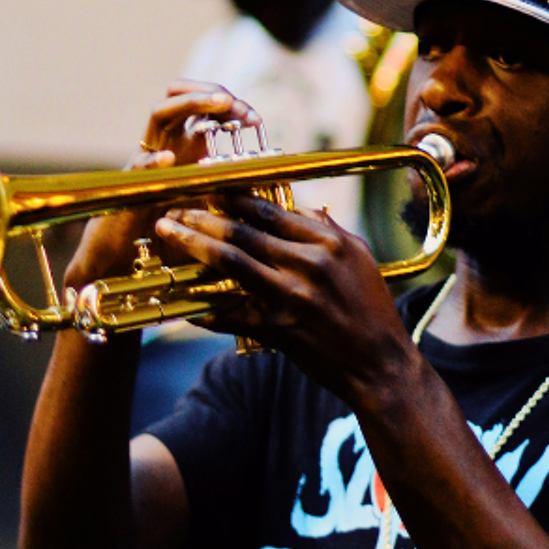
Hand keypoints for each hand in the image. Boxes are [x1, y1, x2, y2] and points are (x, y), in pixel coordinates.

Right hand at [64, 82, 262, 290]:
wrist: (125, 260)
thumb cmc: (172, 234)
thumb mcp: (213, 205)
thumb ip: (236, 187)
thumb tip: (274, 177)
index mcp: (185, 147)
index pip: (205, 109)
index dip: (230, 106)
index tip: (254, 120)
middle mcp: (165, 145)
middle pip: (180, 96)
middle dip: (211, 93)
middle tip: (236, 106)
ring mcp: (145, 160)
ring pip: (159, 114)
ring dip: (190, 104)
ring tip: (220, 105)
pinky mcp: (129, 186)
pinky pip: (138, 165)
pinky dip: (153, 160)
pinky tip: (169, 159)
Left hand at [153, 194, 409, 403]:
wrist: (380, 362)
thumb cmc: (371, 309)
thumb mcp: (360, 258)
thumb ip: (328, 230)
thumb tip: (298, 207)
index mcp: (329, 243)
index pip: (271, 209)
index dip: (234, 195)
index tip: (209, 185)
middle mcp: (308, 265)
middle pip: (243, 231)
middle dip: (202, 215)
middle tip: (175, 207)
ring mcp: (290, 297)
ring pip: (230, 261)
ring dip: (193, 243)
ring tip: (168, 231)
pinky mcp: (277, 329)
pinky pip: (229, 313)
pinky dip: (203, 306)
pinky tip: (182, 299)